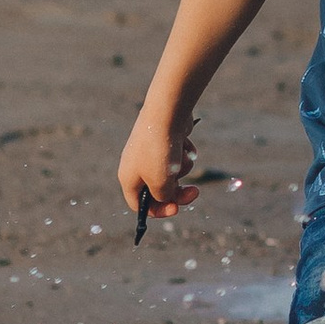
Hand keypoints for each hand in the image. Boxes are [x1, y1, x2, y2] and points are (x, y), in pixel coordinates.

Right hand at [117, 95, 198, 218]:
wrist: (167, 113)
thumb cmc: (159, 151)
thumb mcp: (160, 183)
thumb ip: (163, 197)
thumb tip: (167, 197)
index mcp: (129, 179)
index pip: (140, 204)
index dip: (158, 210)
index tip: (176, 209)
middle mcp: (137, 166)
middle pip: (159, 190)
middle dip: (178, 191)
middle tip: (195, 192)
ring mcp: (151, 152)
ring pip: (172, 173)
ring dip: (182, 169)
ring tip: (183, 157)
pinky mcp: (165, 141)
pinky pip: (178, 156)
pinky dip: (184, 153)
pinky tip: (184, 142)